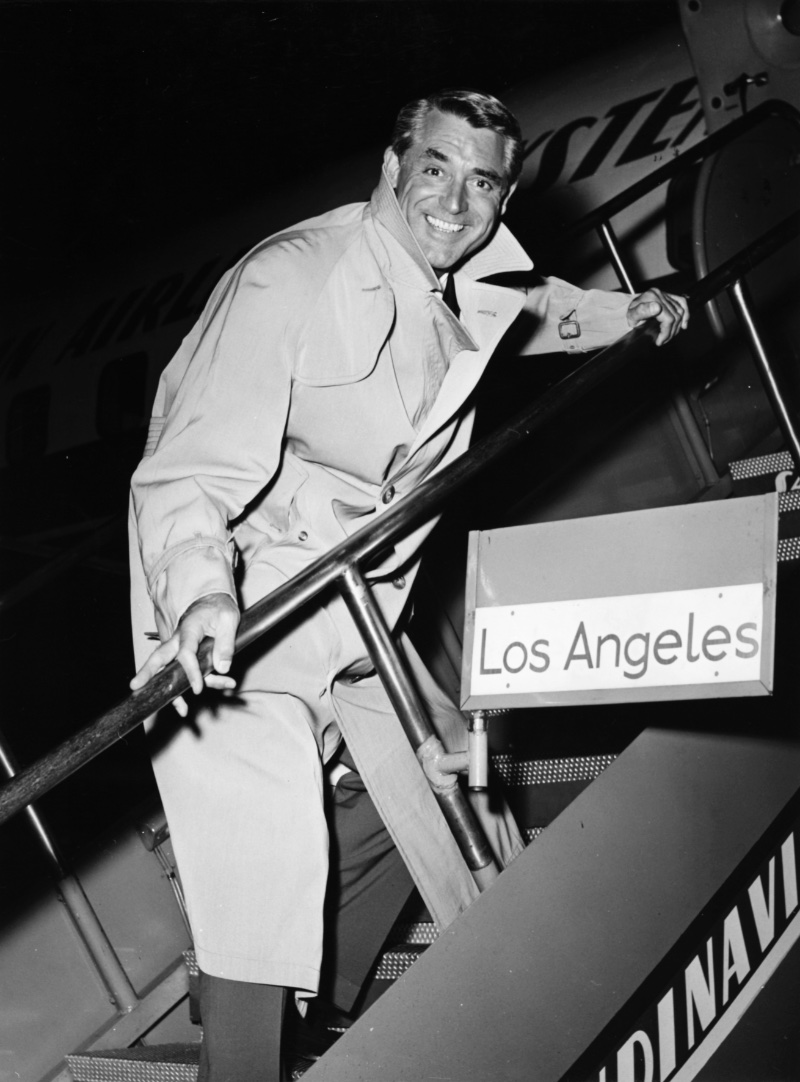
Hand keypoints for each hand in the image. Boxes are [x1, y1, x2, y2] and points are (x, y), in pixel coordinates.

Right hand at [130, 593, 239, 716]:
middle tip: (135, 686)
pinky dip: (204, 682)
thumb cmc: (220, 608)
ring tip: (183, 711)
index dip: (190, 672)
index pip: (185, 653)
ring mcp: (182, 649)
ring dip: (176, 691)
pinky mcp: (189, 655)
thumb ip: (226, 643)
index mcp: (188, 630)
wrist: (216, 600)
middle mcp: (179, 640)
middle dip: (147, 673)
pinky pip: (192, 671)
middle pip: (159, 658)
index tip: (198, 689)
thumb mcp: (229, 620)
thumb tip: (222, 668)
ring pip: (171, 670)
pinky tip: (226, 685)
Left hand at [627, 288, 688, 345]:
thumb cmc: (629, 314)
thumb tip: (657, 307)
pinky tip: (684, 324)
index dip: (666, 332)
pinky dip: (686, 313)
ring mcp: (664, 294)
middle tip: (663, 340)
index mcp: (651, 298)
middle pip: (675, 316)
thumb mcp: (631, 315)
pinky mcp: (668, 296)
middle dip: (671, 332)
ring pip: (680, 312)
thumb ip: (642, 311)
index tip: (660, 341)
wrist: (627, 308)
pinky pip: (682, 302)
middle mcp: (659, 294)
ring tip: (669, 335)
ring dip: (677, 326)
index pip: (668, 318)